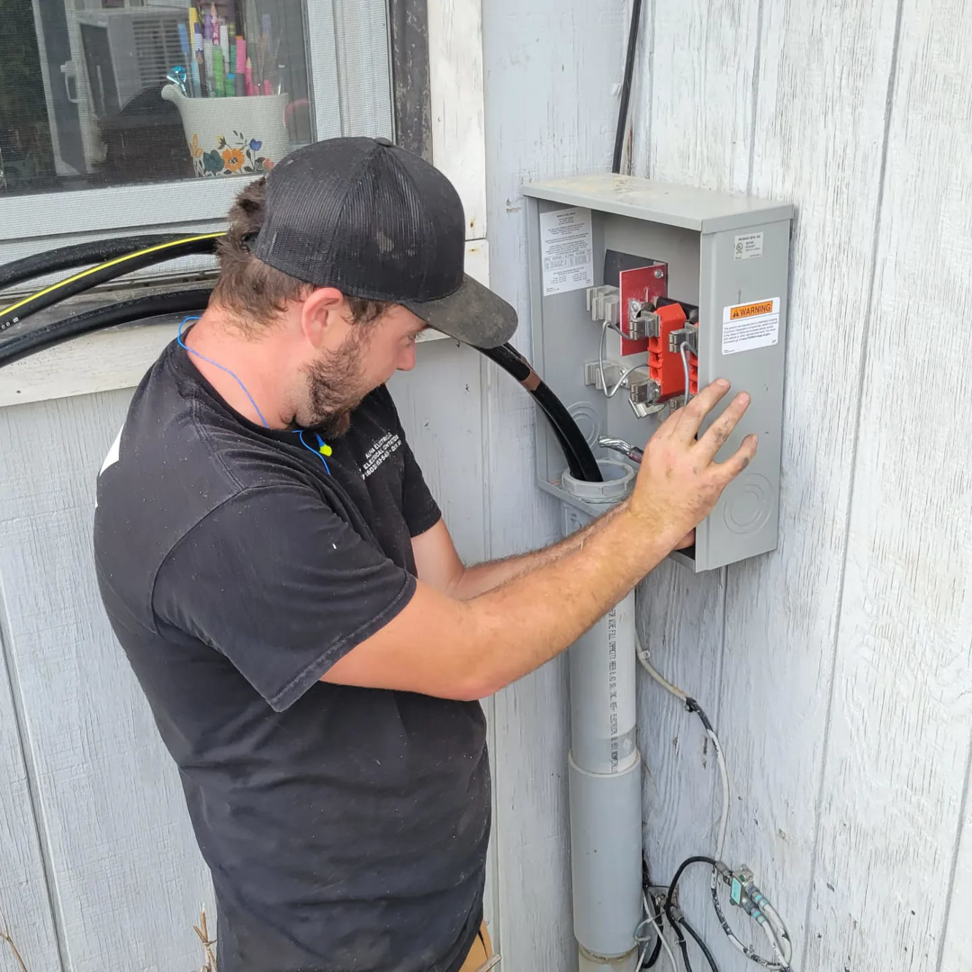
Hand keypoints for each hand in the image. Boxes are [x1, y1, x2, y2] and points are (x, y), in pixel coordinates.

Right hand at [629, 380, 757, 543]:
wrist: (653, 519)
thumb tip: (685, 423)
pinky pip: (735, 462)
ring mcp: (696, 467)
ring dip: (733, 412)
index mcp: (661, 443)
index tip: (705, 395)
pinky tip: (751, 440)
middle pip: (697, 413)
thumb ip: (669, 439)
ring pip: (719, 431)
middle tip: (724, 386)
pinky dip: (747, 449)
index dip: (696, 401)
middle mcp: (677, 451)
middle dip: (713, 395)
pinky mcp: (712, 482)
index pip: (680, 414)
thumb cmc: (652, 494)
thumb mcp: (651, 458)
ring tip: (742, 401)